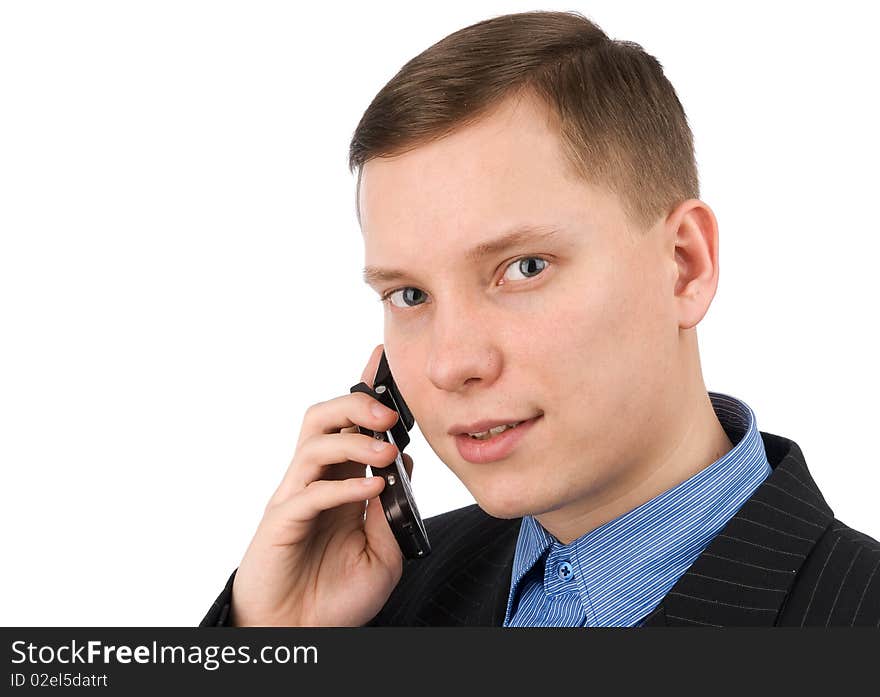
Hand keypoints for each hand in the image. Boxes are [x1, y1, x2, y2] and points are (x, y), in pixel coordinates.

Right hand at [229, 344, 412, 625]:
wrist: (302, 634)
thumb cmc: (336, 594)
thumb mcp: (383, 552)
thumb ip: (392, 510)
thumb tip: (402, 466)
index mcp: (340, 482)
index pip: (350, 425)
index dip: (364, 390)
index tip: (384, 361)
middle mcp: (315, 482)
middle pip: (324, 418)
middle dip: (357, 404)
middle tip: (390, 413)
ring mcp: (295, 499)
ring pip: (314, 444)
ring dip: (353, 440)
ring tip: (386, 451)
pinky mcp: (282, 523)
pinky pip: (310, 493)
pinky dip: (344, 486)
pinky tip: (372, 490)